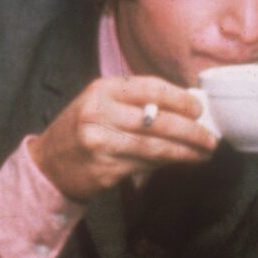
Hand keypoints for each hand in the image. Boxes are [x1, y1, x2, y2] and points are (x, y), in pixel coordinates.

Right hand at [29, 75, 216, 203]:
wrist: (47, 164)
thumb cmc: (81, 131)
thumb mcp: (99, 104)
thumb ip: (134, 102)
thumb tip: (184, 109)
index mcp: (101, 91)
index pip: (151, 89)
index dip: (180, 99)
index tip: (199, 109)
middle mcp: (98, 113)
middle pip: (157, 120)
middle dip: (191, 130)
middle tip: (210, 138)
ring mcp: (99, 143)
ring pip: (155, 146)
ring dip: (185, 151)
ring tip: (204, 153)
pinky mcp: (103, 169)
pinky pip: (144, 165)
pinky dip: (166, 163)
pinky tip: (180, 162)